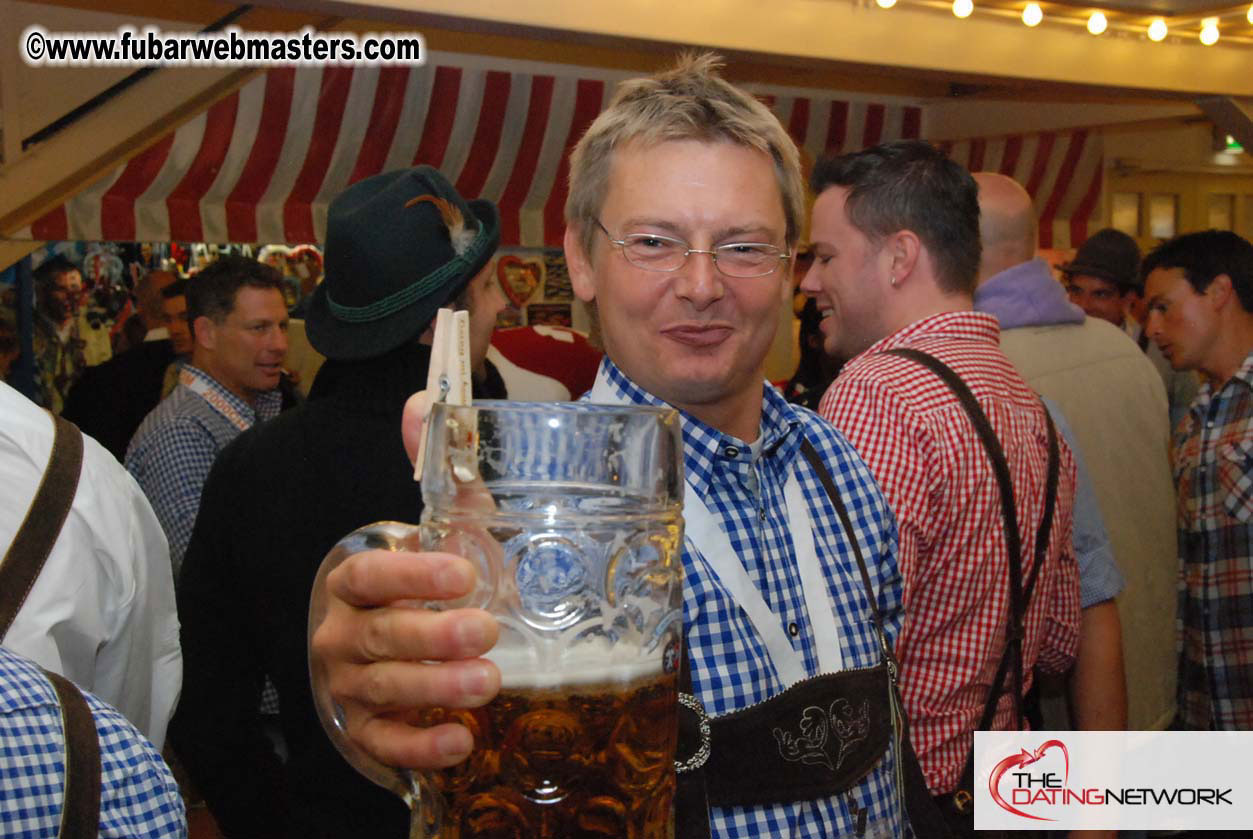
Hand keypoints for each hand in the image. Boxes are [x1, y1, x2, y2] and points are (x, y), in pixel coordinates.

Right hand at [308, 389, 501, 777]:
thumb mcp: (436, 530)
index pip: (369, 574)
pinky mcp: (364, 731)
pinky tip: (461, 742)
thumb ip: (437, 474)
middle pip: (378, 635)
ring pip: (382, 688)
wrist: (394, 653)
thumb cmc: (425, 585)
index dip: (412, 576)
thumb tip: (424, 401)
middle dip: (430, 636)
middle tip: (486, 632)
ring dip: (434, 688)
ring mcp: (349, 686)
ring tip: (487, 683)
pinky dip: (420, 747)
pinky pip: (383, 743)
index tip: (464, 574)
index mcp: (354, 579)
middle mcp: (342, 633)